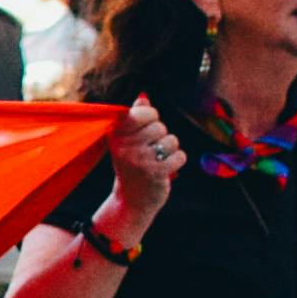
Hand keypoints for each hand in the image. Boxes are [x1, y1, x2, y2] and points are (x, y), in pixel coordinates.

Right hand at [103, 96, 182, 231]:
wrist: (131, 200)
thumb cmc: (132, 166)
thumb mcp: (127, 142)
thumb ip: (135, 118)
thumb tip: (143, 97)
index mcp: (116, 136)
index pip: (142, 113)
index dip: (151, 117)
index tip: (147, 127)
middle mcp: (125, 147)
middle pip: (159, 126)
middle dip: (161, 137)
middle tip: (151, 150)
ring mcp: (140, 160)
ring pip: (172, 141)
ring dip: (170, 151)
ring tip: (158, 161)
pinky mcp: (155, 172)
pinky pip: (180, 156)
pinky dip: (177, 162)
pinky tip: (166, 170)